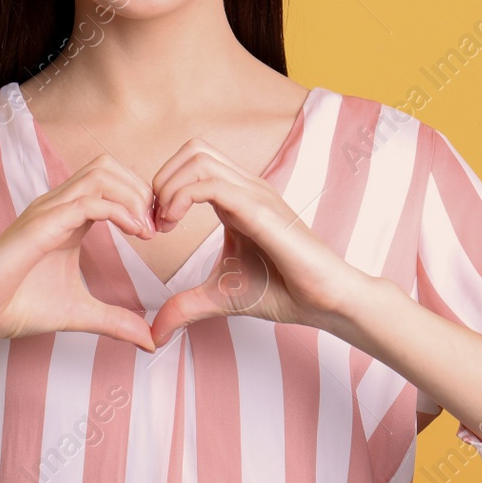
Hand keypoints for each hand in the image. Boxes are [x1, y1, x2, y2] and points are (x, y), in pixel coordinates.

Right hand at [0, 155, 159, 352]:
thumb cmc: (16, 306)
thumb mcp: (80, 313)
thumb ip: (115, 321)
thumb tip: (150, 341)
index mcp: (67, 216)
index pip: (110, 181)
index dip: (140, 199)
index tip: (159, 232)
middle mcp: (57, 205)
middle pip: (108, 166)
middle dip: (141, 190)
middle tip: (158, 227)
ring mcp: (48, 210)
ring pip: (101, 174)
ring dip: (133, 196)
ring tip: (147, 230)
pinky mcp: (41, 225)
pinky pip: (89, 202)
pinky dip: (120, 211)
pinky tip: (136, 234)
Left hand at [147, 138, 370, 346]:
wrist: (326, 301)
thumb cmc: (284, 291)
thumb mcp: (220, 297)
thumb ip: (185, 307)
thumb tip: (155, 333)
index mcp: (237, 198)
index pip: (192, 163)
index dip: (164, 187)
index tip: (154, 227)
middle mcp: (245, 187)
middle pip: (193, 149)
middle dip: (161, 179)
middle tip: (156, 222)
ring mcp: (255, 194)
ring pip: (198, 157)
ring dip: (169, 186)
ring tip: (164, 224)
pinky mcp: (260, 209)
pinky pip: (211, 185)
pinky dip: (181, 198)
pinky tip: (174, 226)